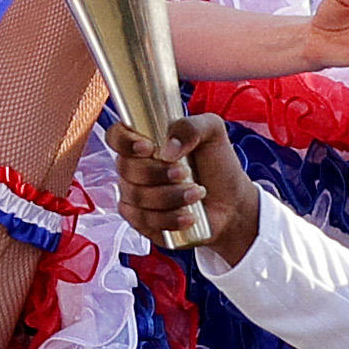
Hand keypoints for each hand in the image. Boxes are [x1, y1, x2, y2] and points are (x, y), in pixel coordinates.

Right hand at [109, 112, 260, 262]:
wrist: (231, 202)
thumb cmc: (217, 164)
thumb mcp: (212, 132)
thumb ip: (191, 127)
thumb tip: (168, 149)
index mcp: (144, 140)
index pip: (116, 136)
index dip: (124, 141)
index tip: (148, 148)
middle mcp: (134, 167)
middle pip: (125, 168)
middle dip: (157, 173)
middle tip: (185, 173)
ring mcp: (135, 195)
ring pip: (136, 196)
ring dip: (169, 196)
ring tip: (196, 194)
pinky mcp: (142, 221)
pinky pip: (142, 221)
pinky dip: (168, 219)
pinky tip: (189, 216)